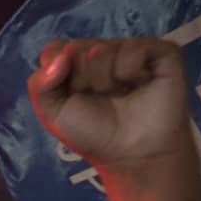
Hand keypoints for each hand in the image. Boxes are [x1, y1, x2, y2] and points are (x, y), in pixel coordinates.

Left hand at [27, 37, 194, 179]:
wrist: (131, 153)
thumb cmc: (93, 134)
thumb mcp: (53, 113)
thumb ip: (40, 85)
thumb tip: (61, 57)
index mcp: (76, 64)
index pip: (55, 49)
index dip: (57, 73)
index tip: (71, 95)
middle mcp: (103, 52)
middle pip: (76, 48)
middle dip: (82, 80)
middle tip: (99, 98)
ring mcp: (130, 49)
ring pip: (103, 48)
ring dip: (105, 80)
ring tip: (120, 95)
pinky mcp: (160, 51)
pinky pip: (133, 48)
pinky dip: (129, 71)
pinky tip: (138, 85)